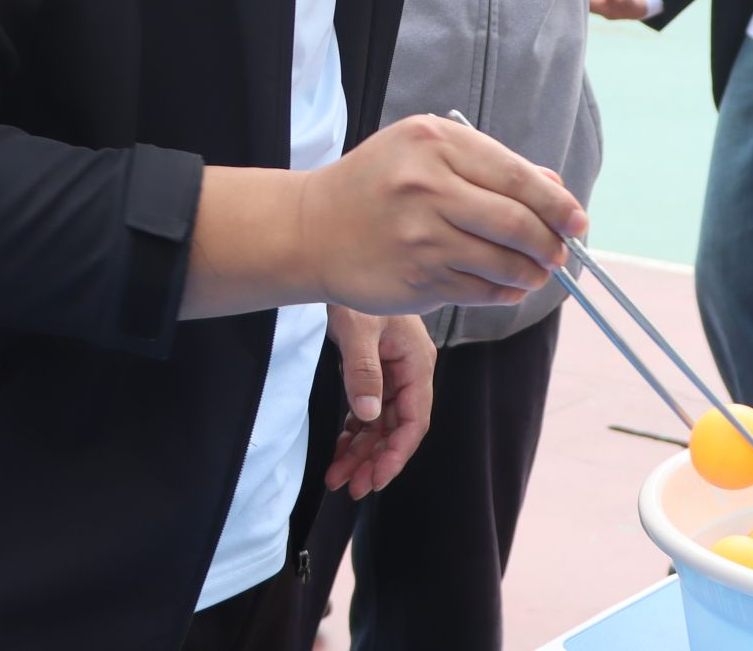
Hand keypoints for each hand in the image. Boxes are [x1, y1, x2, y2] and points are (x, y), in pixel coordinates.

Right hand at [300, 115, 586, 316]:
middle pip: (516, 222)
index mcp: (435, 142)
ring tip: (537, 273)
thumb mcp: (426, 152)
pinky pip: (479, 289)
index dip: (556, 203)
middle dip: (550, 242)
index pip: (516, 176)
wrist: (313, 228)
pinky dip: (504, 292)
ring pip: (502, 261)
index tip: (577, 220)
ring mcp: (421, 234)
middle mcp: (427, 185)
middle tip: (560, 252)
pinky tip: (508, 287)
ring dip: (531, 273)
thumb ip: (490, 166)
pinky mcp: (417, 277)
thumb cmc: (377, 185)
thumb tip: (556, 189)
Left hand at [324, 307, 435, 498]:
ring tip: (337, 478)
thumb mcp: (358, 330)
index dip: (396, 454)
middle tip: (350, 488)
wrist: (336, 264)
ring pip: (380, 425)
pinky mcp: (374, 371)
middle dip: (374, 461)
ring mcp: (391, 373)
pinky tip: (339, 451)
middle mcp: (408, 372)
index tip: (376, 480)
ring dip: (361, 453)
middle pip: (396, 429)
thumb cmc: (354, 291)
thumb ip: (363, 373)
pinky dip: (353, 433)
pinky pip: (367, 412)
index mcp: (416, 362)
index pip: (414, 420)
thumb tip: (368, 416)